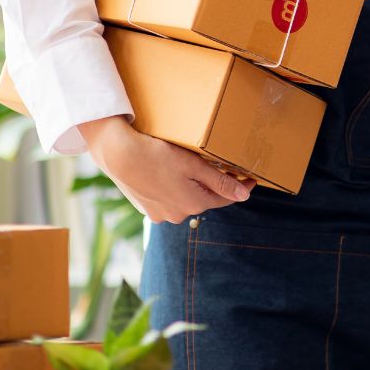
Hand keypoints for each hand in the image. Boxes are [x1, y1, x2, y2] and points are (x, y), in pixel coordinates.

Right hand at [78, 115, 253, 223]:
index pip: (226, 198)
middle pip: (205, 199)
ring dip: (193, 187)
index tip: (251, 178)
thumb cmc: (157, 155)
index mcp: (193, 205)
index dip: (240, 187)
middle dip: (215, 185)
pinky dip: (174, 189)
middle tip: (223, 167)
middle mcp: (178, 215)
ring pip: (186, 200)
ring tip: (194, 169)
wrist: (117, 154)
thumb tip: (245, 195)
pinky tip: (170, 175)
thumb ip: (221, 181)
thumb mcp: (194, 165)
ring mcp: (160, 214)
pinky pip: (168, 200)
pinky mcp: (146, 208)